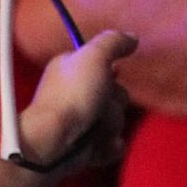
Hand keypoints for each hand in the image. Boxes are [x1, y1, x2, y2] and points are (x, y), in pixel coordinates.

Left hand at [16, 30, 137, 174]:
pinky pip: (112, 145)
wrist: (54, 142)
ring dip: (110, 125)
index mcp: (70, 69)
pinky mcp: (84, 148)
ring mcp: (79, 123)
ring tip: (93, 129)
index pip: (104, 66)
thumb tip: (132, 38)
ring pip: (116, 120)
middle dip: (114, 103)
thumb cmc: (72, 96)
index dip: (111, 72)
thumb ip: (113, 42)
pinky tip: (99, 146)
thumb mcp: (94, 56)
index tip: (110, 76)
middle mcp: (73, 94)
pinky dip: (108, 146)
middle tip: (98, 106)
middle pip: (116, 95)